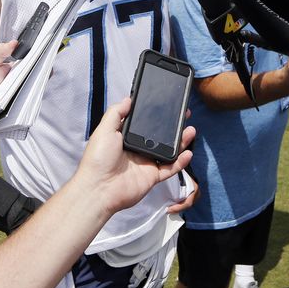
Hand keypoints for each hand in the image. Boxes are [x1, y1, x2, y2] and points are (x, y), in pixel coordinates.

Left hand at [72, 99, 194, 218]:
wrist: (99, 188)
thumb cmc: (98, 159)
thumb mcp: (104, 130)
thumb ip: (116, 113)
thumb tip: (128, 99)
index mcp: (126, 138)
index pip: (144, 124)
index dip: (156, 116)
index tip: (167, 106)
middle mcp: (138, 149)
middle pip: (160, 136)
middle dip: (173, 126)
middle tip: (184, 115)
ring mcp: (146, 163)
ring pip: (168, 151)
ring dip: (181, 141)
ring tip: (190, 130)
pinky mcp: (152, 176)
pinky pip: (170, 168)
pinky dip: (180, 162)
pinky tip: (188, 153)